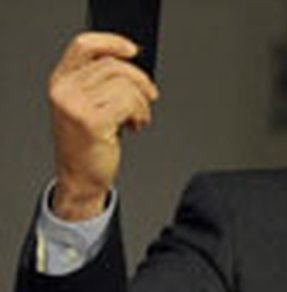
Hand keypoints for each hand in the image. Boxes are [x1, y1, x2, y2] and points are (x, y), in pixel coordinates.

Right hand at [48, 32, 159, 220]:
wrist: (80, 179)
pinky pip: (130, 102)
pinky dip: (141, 113)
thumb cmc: (88, 145)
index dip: (112, 43)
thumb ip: (100, 83)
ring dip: (142, 103)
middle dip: (140, 81)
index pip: (85, 46)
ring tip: (138, 119)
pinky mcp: (91, 120)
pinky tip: (137, 126)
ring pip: (126, 85)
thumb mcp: (88, 106)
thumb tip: (132, 66)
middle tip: (150, 97)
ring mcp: (75, 104)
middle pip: (114, 65)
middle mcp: (64, 89)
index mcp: (61, 81)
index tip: (133, 50)